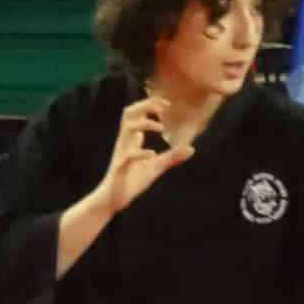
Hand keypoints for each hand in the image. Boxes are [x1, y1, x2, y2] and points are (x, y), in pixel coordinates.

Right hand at [91, 97, 193, 213]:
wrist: (113, 199)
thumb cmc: (131, 181)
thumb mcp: (156, 167)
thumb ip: (172, 157)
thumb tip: (191, 149)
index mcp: (131, 139)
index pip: (136, 113)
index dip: (150, 104)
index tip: (166, 105)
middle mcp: (125, 142)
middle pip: (129, 113)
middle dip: (145, 105)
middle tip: (163, 108)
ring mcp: (122, 154)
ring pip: (127, 128)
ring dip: (145, 124)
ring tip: (161, 128)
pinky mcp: (120, 168)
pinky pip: (128, 156)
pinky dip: (141, 152)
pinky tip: (152, 154)